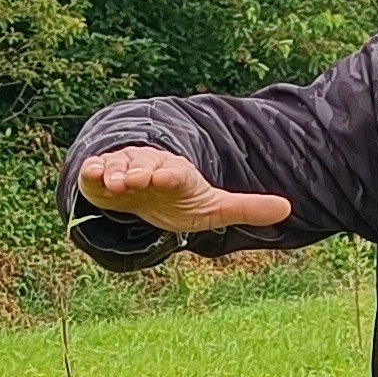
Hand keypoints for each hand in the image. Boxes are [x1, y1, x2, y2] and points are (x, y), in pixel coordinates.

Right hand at [75, 144, 291, 235]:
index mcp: (177, 174)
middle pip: (145, 166)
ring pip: (120, 167)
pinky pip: (96, 171)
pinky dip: (92, 172)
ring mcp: (125, 170)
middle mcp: (151, 167)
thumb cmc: (181, 200)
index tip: (167, 178)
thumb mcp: (214, 208)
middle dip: (140, 173)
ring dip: (116, 173)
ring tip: (115, 183)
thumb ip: (247, 208)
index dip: (171, 175)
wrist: (146, 194)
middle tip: (135, 181)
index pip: (176, 172)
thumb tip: (288, 210)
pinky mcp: (103, 177)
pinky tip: (89, 174)